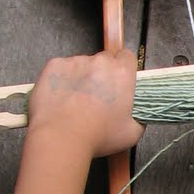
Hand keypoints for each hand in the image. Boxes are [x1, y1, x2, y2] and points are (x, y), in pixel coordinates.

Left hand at [27, 50, 143, 157]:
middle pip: (104, 59)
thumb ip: (138, 117)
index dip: (123, 68)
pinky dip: (61, 79)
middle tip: (96, 96)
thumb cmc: (96, 136)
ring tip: (75, 101)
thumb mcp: (131, 133)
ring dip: (81, 77)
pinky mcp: (55, 66)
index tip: (118, 80)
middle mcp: (100, 62)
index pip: (127, 56)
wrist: (61, 137)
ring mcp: (76, 62)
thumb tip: (137, 115)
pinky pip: (60, 68)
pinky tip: (61, 98)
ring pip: (81, 64)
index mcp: (122, 74)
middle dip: (101, 74)